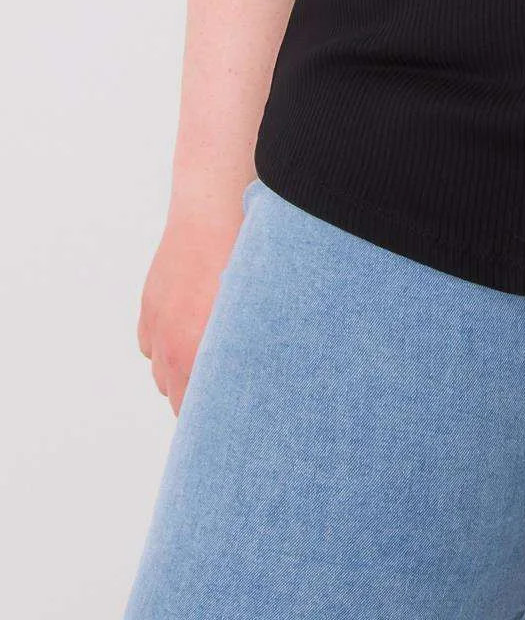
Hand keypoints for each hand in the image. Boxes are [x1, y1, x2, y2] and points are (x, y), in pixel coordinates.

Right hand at [135, 194, 245, 414]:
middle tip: (231, 392)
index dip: (218, 421)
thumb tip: (268, 379)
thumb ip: (256, 349)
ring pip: (164, 375)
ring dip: (183, 372)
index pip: (200, 413)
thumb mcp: (262, 307)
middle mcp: (174, 349)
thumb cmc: (249, 254)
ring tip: (211, 356)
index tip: (237, 424)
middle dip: (202, 399)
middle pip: (180, 400)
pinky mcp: (148, 310)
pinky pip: (151, 347)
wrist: (215, 207)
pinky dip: (167, 346)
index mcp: (204, 354)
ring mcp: (157, 329)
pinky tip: (191, 329)